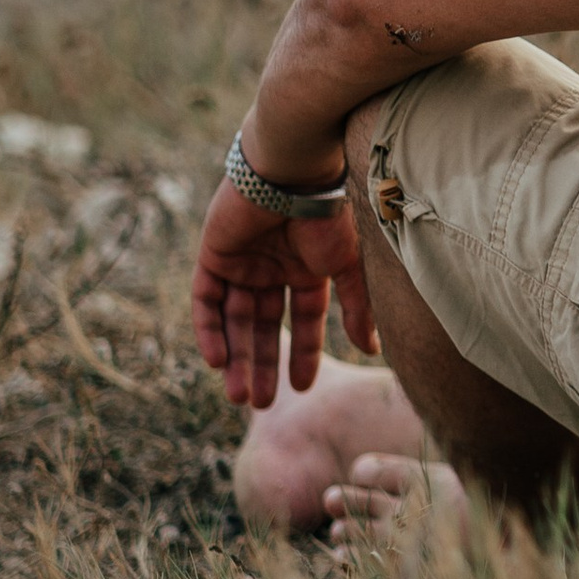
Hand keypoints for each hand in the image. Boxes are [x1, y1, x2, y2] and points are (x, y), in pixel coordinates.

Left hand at [192, 181, 377, 407]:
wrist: (292, 173)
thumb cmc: (328, 215)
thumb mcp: (348, 267)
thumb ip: (357, 307)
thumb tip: (372, 349)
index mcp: (306, 268)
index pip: (302, 319)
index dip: (302, 353)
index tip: (302, 387)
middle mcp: (272, 267)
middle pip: (262, 326)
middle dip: (263, 366)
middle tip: (261, 405)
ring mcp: (241, 262)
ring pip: (233, 319)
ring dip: (236, 358)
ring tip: (239, 397)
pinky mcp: (213, 255)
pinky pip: (206, 300)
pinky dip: (209, 330)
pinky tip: (218, 361)